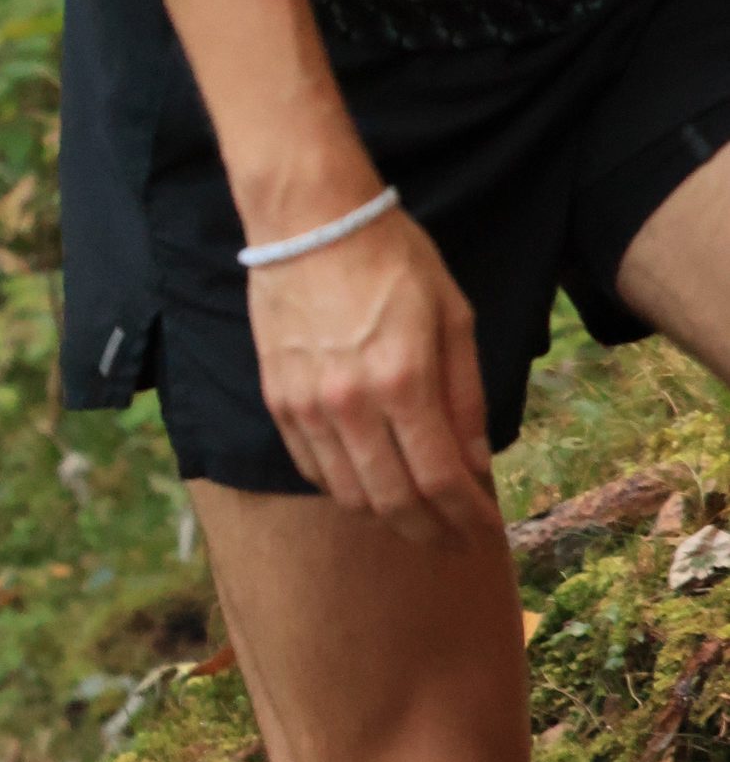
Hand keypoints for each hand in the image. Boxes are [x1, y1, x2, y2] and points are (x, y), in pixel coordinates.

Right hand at [247, 204, 492, 544]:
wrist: (309, 221)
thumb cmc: (391, 259)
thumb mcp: (452, 317)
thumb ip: (465, 396)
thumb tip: (476, 463)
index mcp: (403, 379)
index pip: (440, 479)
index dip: (466, 517)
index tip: (484, 531)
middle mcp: (350, 403)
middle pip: (393, 501)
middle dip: (431, 532)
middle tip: (454, 541)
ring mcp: (306, 405)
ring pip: (348, 494)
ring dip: (388, 517)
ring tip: (416, 517)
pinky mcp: (278, 399)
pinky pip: (311, 468)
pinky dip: (344, 488)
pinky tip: (369, 483)